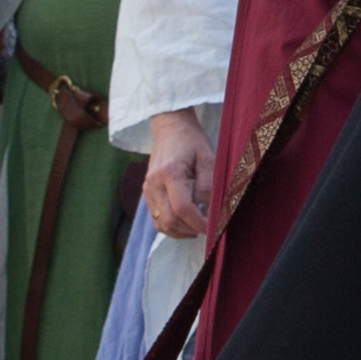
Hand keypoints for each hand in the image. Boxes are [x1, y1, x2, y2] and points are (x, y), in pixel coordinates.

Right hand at [145, 106, 218, 239]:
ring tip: (197, 228)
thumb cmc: (191, 140)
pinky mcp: (146, 193)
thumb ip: (207, 184)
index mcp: (169, 172)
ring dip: (180, 232)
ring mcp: (147, 189)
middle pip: (169, 219)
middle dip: (190, 230)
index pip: (182, 207)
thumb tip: (208, 210)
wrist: (170, 127)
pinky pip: (155, 218)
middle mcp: (154, 183)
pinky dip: (170, 227)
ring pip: (160, 223)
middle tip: (208, 230)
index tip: (214, 228)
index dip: (199, 222)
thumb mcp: (207, 157)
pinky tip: (185, 225)